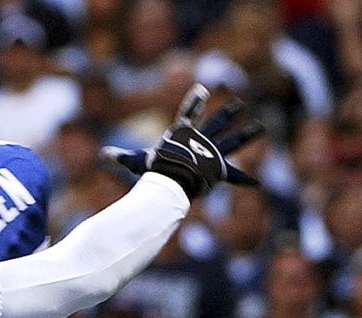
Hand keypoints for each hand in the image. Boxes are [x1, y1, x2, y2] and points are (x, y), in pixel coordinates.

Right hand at [103, 85, 263, 198]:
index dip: (195, 101)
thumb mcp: (135, 162)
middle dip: (227, 114)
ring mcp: (211, 154)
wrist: (172, 180)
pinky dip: (244, 181)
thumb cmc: (154, 170)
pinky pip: (233, 176)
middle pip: (216, 123)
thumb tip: (101, 155)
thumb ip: (120, 158)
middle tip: (238, 105)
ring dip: (246, 134)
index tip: (203, 90)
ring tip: (260, 127)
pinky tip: (258, 183)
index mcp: (182, 135)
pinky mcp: (218, 170)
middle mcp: (200, 140)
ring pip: (232, 141)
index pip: (188, 113)